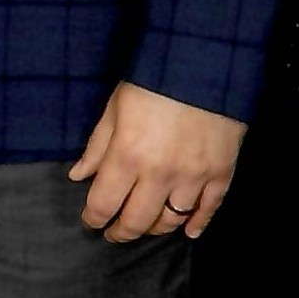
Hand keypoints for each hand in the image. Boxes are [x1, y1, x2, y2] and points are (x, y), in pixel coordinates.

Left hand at [67, 80, 245, 242]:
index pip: (104, 203)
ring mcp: (193, 177)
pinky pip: (209, 209)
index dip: (94, 218)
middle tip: (114, 233)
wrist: (203, 64)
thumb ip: (96, 147)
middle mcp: (160, 174)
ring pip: (172, 220)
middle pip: (138, 220)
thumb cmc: (151, 82)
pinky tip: (188, 232)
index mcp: (127, 156)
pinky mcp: (220, 173)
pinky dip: (198, 224)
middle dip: (122, 232)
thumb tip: (78, 176)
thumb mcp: (114, 109)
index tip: (91, 221)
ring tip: (145, 227)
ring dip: (155, 228)